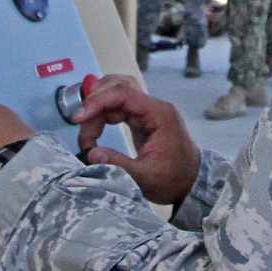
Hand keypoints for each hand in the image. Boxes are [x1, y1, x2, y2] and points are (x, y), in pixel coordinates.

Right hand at [70, 74, 200, 206]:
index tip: (79, 118)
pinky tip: (95, 131)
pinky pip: (118, 105)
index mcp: (160, 115)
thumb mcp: (146, 178)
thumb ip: (118, 165)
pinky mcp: (142, 117)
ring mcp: (148, 110)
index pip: (123, 93)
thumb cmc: (174, 180)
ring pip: (115, 93)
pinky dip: (102, 115)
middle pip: (117, 87)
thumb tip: (92, 153)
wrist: (192, 182)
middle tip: (83, 133)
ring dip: (97, 109)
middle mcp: (154, 107)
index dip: (97, 102)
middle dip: (94, 106)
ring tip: (89, 135)